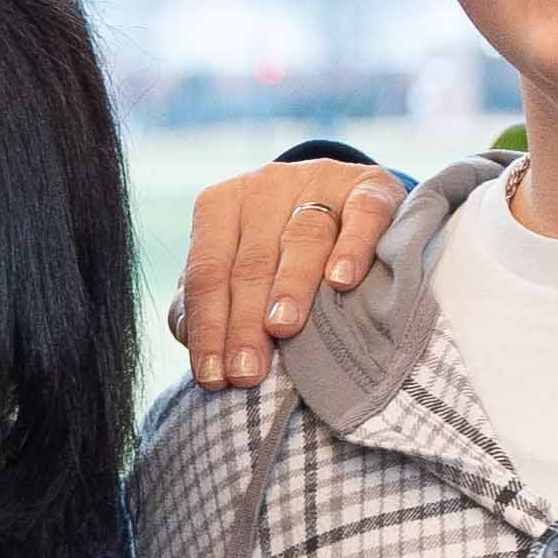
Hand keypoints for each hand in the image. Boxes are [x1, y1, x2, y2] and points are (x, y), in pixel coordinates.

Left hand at [167, 154, 405, 391]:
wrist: (348, 207)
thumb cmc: (277, 251)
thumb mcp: (235, 266)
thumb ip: (205, 299)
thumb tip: (186, 332)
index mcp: (222, 204)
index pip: (208, 271)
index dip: (209, 326)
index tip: (215, 377)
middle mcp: (267, 186)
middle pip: (253, 261)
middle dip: (246, 321)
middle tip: (247, 371)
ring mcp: (321, 181)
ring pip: (303, 237)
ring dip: (291, 285)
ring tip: (283, 328)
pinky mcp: (371, 185)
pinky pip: (363, 214)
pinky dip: (352, 247)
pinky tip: (341, 282)